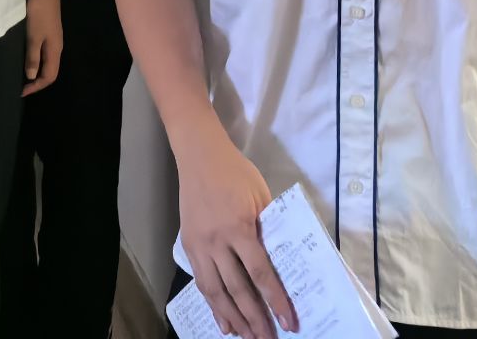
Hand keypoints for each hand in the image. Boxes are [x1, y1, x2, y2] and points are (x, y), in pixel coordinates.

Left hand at [22, 0, 63, 95]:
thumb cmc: (39, 14)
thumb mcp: (33, 36)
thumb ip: (33, 57)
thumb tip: (32, 77)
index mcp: (55, 50)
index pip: (50, 76)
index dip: (37, 86)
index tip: (22, 91)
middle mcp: (57, 47)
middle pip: (50, 71)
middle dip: (37, 82)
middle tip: (21, 87)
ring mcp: (53, 39)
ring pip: (47, 63)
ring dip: (36, 72)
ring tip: (23, 77)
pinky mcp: (49, 32)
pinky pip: (44, 53)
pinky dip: (36, 61)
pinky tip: (27, 59)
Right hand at [175, 130, 296, 337]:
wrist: (199, 155)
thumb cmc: (236, 173)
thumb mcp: (261, 197)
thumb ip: (268, 229)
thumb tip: (280, 263)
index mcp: (239, 227)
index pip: (260, 273)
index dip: (275, 300)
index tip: (288, 322)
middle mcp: (216, 241)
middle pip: (237, 289)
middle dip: (254, 318)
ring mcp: (199, 245)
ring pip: (215, 291)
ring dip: (232, 317)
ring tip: (246, 337)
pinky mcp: (188, 245)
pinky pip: (201, 281)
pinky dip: (212, 304)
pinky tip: (223, 321)